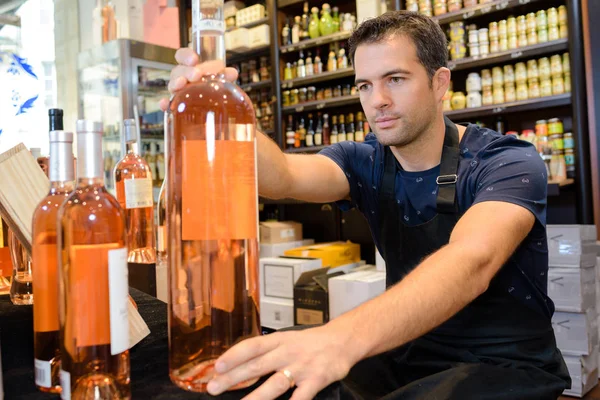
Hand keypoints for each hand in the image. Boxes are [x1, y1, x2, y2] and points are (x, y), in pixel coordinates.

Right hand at [159, 48, 238, 110]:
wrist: (214, 113)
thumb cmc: (214, 92)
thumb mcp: (221, 82)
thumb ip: (225, 76)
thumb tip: (232, 72)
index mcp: (191, 69)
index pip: (182, 56)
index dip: (186, 55)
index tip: (194, 59)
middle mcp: (182, 79)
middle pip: (178, 71)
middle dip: (186, 71)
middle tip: (196, 75)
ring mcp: (178, 93)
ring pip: (172, 85)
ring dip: (175, 83)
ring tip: (182, 84)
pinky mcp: (176, 109)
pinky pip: (168, 106)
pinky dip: (165, 104)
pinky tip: (164, 104)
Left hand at [206, 325, 360, 399]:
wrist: (343, 340)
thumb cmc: (311, 342)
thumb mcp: (288, 339)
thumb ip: (268, 352)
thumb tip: (239, 366)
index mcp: (279, 340)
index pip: (252, 346)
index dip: (233, 356)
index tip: (216, 366)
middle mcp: (287, 352)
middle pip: (256, 366)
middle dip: (232, 378)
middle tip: (213, 388)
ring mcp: (302, 367)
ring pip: (274, 384)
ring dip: (255, 397)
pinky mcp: (316, 380)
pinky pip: (300, 397)